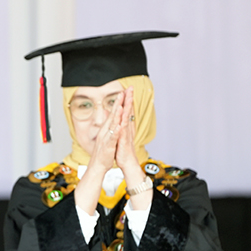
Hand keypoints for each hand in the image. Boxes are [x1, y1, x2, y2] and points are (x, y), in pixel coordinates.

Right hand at [89, 93, 124, 173]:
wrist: (98, 165)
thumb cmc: (104, 152)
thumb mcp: (107, 136)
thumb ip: (109, 125)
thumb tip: (109, 116)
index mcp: (107, 128)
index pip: (113, 113)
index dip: (118, 102)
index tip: (123, 92)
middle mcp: (106, 131)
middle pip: (112, 115)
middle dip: (117, 103)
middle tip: (121, 92)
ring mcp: (107, 137)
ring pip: (112, 124)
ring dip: (116, 115)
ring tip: (120, 106)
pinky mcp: (108, 146)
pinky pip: (113, 138)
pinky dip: (116, 132)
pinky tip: (120, 126)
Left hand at [115, 87, 152, 209]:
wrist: (127, 163)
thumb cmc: (123, 150)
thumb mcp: (120, 136)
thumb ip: (121, 126)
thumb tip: (121, 118)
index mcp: (124, 126)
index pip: (126, 111)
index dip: (126, 100)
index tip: (126, 89)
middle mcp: (126, 129)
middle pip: (128, 112)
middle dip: (129, 99)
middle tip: (130, 87)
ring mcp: (125, 135)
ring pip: (126, 119)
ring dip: (127, 109)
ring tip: (128, 98)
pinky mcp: (123, 142)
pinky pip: (123, 133)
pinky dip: (122, 126)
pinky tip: (122, 121)